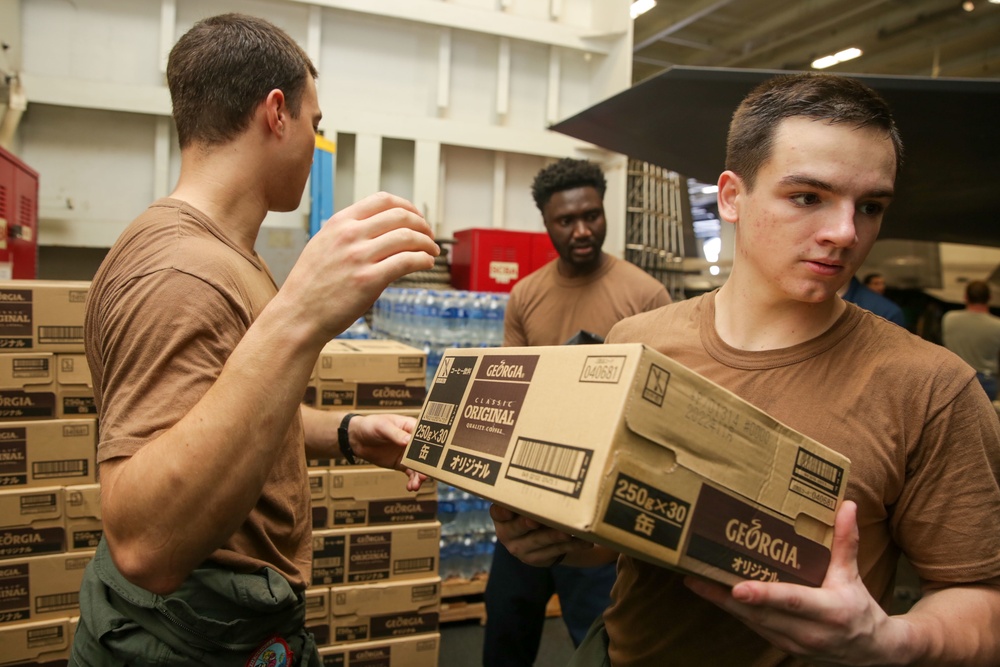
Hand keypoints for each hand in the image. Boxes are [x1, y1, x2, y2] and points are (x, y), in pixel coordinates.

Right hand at [278, 192, 438, 344]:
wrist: (298, 315)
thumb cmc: (311, 285)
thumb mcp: (323, 245)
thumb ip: (348, 233)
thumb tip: (379, 228)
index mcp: (340, 223)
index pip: (382, 200)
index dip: (407, 206)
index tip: (416, 218)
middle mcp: (350, 235)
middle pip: (400, 216)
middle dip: (422, 225)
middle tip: (429, 237)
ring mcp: (359, 257)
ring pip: (408, 237)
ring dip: (427, 243)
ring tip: (431, 252)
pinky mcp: (369, 280)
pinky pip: (407, 261)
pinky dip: (423, 260)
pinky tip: (426, 264)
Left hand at [350, 413, 427, 491]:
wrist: (358, 438)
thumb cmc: (371, 425)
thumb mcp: (383, 426)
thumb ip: (396, 434)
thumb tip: (408, 441)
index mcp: (411, 427)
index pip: (426, 436)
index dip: (432, 446)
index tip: (433, 457)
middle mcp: (412, 441)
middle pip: (426, 454)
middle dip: (427, 466)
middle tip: (424, 475)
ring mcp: (407, 453)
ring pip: (419, 466)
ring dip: (419, 476)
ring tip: (416, 485)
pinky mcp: (401, 463)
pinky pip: (410, 473)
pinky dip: (412, 480)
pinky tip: (411, 487)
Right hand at [489, 503, 593, 566]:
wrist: (534, 543)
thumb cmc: (529, 513)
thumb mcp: (523, 505)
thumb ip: (529, 493)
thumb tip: (550, 471)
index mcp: (501, 518)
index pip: (497, 513)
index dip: (501, 511)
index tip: (508, 509)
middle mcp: (507, 534)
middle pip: (517, 528)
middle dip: (527, 524)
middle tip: (537, 520)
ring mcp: (521, 549)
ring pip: (539, 541)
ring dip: (554, 536)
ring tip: (567, 532)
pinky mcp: (536, 559)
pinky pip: (556, 552)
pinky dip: (572, 546)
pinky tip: (585, 542)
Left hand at [684, 501, 909, 665]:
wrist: (871, 653)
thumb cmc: (859, 610)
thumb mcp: (852, 575)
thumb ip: (846, 541)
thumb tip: (846, 505)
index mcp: (829, 611)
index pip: (792, 601)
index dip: (764, 595)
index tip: (738, 587)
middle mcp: (809, 632)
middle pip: (760, 614)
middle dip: (725, 597)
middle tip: (696, 577)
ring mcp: (794, 644)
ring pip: (751, 623)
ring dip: (722, 604)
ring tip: (696, 582)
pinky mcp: (783, 648)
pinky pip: (754, 627)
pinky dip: (734, 612)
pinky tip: (714, 594)